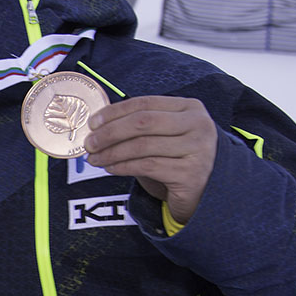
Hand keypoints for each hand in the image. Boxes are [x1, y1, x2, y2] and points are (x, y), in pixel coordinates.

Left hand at [84, 95, 217, 223]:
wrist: (206, 193)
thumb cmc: (177, 160)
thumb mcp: (162, 136)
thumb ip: (139, 126)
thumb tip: (98, 124)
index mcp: (190, 108)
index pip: (145, 103)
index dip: (115, 112)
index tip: (92, 123)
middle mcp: (199, 125)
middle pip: (143, 122)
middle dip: (110, 132)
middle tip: (90, 143)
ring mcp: (198, 149)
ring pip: (142, 145)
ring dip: (111, 152)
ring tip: (95, 159)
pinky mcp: (191, 173)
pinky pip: (147, 166)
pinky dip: (122, 166)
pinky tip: (110, 168)